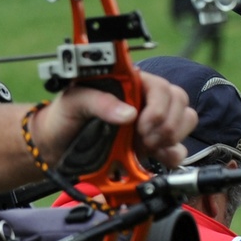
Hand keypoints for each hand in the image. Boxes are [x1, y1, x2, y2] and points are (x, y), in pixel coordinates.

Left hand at [34, 74, 195, 169]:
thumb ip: (99, 102)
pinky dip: (173, 153)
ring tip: (147, 147)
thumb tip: (129, 113)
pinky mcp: (153, 144)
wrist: (55, 148)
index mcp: (130, 84)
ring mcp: (152, 122)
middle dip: (165, 124)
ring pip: (185, 120)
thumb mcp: (74, 102)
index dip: (158, 106)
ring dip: (171, 137)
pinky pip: (179, 146)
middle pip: (179, 101)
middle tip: (143, 139)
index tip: (141, 125)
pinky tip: (157, 157)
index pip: (161, 86)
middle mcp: (146, 100)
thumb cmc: (62, 118)